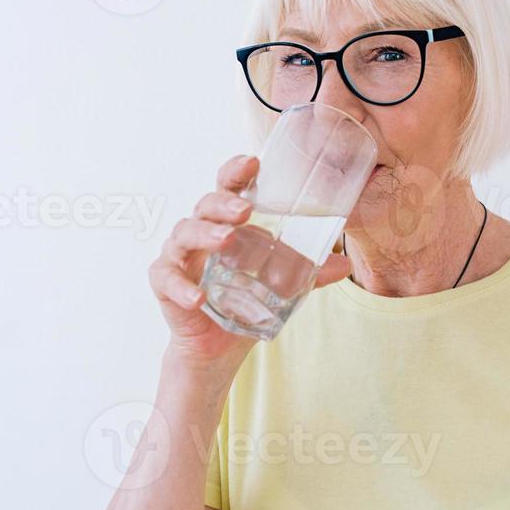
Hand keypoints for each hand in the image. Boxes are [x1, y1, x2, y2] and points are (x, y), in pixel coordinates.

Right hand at [148, 154, 352, 362]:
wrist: (217, 347)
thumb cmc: (244, 300)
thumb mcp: (282, 285)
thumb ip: (309, 272)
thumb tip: (344, 264)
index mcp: (226, 222)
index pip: (228, 188)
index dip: (236, 171)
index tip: (252, 163)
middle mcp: (200, 232)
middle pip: (205, 205)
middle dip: (224, 203)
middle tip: (244, 210)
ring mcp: (179, 256)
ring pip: (184, 233)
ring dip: (204, 234)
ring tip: (226, 240)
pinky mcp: (164, 285)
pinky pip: (166, 279)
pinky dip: (181, 287)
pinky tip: (198, 297)